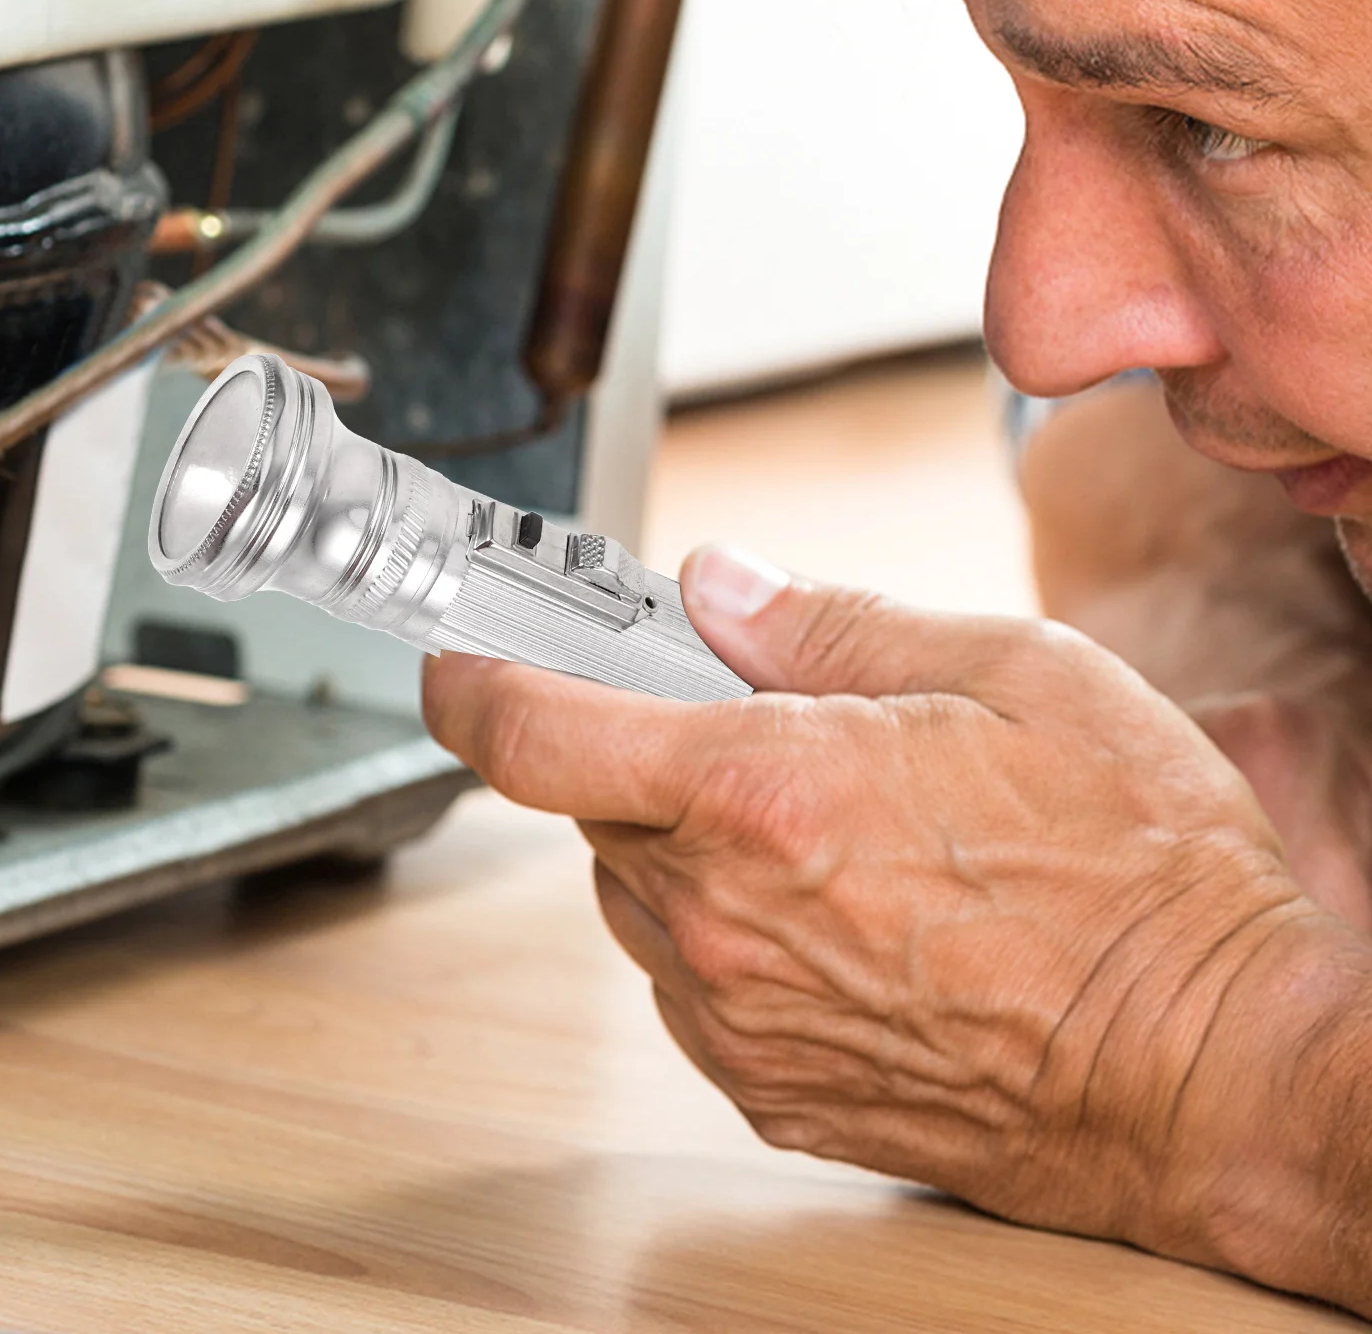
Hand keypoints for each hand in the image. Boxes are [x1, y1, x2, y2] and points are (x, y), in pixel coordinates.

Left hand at [423, 547, 1367, 1296]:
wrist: (1213, 1071)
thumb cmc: (1140, 870)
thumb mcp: (1016, 676)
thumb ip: (837, 624)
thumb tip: (719, 586)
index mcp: (767, 792)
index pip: (535, 733)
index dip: (474, 681)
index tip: (461, 655)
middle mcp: (726, 916)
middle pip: (593, 805)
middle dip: (643, 746)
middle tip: (749, 719)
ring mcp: (740, 1016)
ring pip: (638, 892)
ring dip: (689, 841)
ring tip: (831, 825)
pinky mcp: (769, 1087)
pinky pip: (690, 978)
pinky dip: (725, 927)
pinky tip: (842, 911)